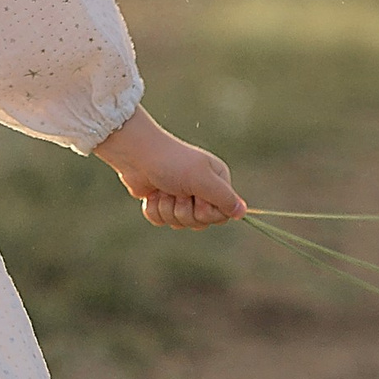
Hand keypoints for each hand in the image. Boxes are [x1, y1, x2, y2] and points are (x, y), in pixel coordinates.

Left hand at [94, 107, 247, 228]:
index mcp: (217, 181)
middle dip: (184, 210)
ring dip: (167, 208)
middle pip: (200, 222)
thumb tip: (242, 213)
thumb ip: (224, 198)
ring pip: (179, 223)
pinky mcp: (162, 202)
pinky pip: (161, 221)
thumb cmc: (172, 162)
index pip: (221, 216)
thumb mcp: (202, 179)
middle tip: (177, 191)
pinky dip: (154, 209)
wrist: (136, 154)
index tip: (198, 197)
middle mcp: (202, 190)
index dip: (207, 212)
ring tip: (163, 189)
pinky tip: (152, 194)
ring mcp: (181, 197)